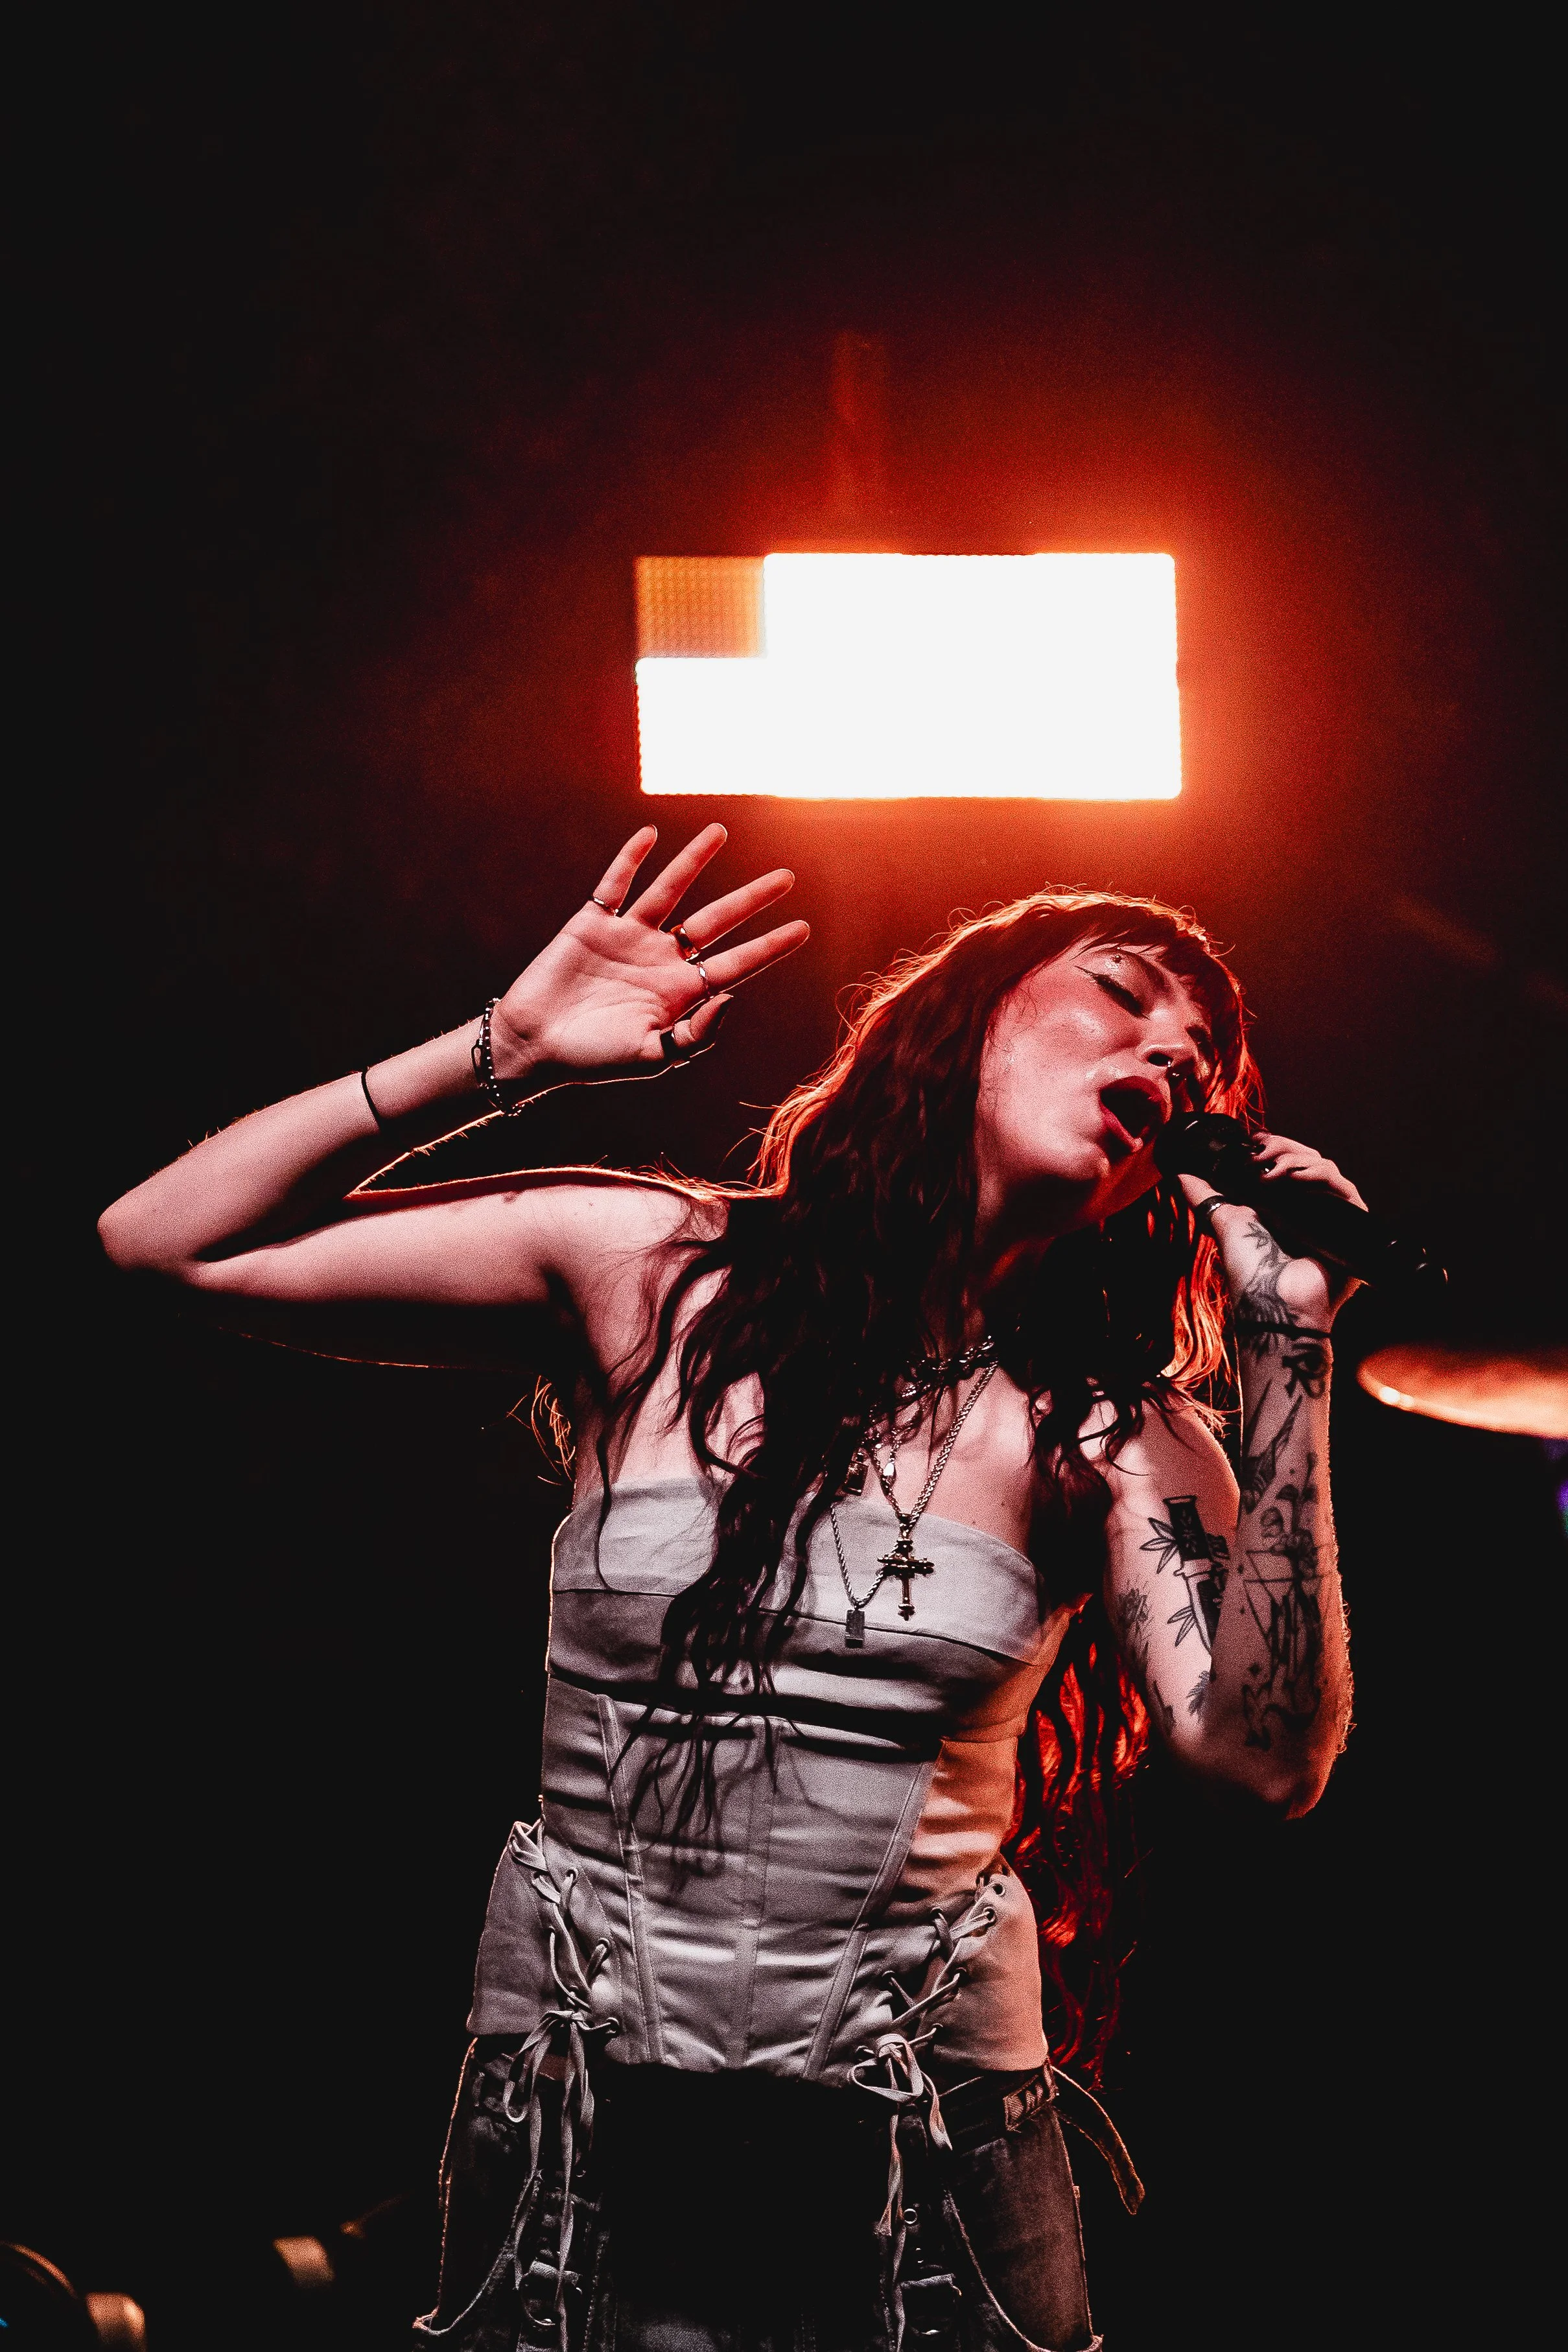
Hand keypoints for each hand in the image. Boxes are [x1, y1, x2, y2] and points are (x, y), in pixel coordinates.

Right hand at [491, 825, 808, 1083]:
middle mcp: (661, 959)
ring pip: (670, 890)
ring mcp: (628, 937)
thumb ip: (695, 1035)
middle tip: (787, 877)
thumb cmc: (593, 1059)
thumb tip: (731, 998)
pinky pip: (615, 884)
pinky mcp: (592, 923)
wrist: (533, 1045)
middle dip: (751, 900)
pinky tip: (650, 834)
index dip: (770, 947)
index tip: (803, 928)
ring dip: (694, 861)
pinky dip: (630, 859)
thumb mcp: (651, 1057)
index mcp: (681, 992)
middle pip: (716, 921)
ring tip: (721, 831)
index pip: (736, 963)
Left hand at [1178, 1131, 1367, 1325]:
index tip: (1255, 1140)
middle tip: (1260, 1152)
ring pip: (1326, 1168)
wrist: (1272, 1303)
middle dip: (1283, 1148)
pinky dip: (1319, 1175)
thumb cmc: (1249, 1270)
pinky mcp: (1352, 1226)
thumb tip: (1181, 1172)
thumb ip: (1204, 1196)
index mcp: (1282, 1205)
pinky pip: (1345, 1188)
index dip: (1275, 1146)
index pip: (1287, 1160)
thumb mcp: (1223, 1222)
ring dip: (1297, 1159)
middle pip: (1308, 1159)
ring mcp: (1332, 1216)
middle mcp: (1309, 1208)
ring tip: (1273, 1171)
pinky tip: (1295, 1177)